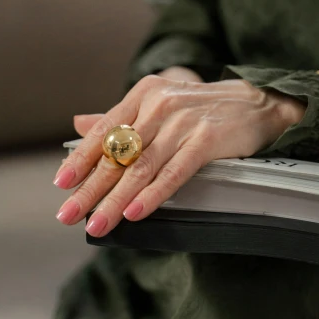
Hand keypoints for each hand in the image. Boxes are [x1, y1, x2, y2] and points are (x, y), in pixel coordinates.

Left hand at [54, 74, 305, 237]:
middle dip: (90, 187)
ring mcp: (183, 121)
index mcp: (144, 93)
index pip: (105, 130)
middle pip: (118, 153)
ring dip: (115, 200)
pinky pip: (173, 173)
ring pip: (142, 168)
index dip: (81, 158)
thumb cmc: (202, 109)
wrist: (257, 104)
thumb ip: (120, 118)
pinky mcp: (207, 139)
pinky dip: (152, 195)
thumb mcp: (158, 104)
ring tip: (97, 225)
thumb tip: (78, 125)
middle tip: (67, 214)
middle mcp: (160, 104)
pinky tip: (135, 213)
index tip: (61, 184)